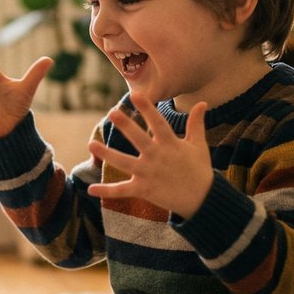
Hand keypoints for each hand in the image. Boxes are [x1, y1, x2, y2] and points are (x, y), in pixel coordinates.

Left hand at [86, 93, 212, 218]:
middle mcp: (158, 158)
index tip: (136, 94)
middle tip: (112, 113)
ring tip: (91, 145)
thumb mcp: (199, 145)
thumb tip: (202, 103)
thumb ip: (196, 124)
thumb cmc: (199, 169)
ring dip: (108, 154)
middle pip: (139, 140)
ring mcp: (149, 174)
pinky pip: (123, 191)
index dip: (147, 109)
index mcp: (171, 144)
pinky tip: (90, 189)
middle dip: (126, 126)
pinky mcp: (144, 190)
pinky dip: (107, 191)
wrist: (203, 199)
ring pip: (125, 163)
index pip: (158, 123)